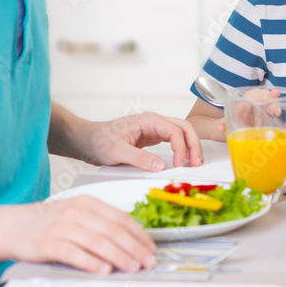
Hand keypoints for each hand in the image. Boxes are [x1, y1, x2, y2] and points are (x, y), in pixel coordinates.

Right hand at [5, 196, 155, 274]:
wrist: (11, 226)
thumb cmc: (46, 222)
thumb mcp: (75, 213)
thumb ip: (99, 222)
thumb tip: (129, 241)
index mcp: (87, 202)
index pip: (121, 218)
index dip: (139, 235)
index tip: (150, 248)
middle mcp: (77, 211)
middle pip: (113, 230)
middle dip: (134, 248)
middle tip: (147, 261)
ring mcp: (63, 227)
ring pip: (99, 242)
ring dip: (119, 257)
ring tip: (132, 267)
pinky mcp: (49, 244)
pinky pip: (76, 254)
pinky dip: (92, 263)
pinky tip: (104, 270)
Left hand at [80, 112, 203, 170]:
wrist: (88, 139)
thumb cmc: (99, 141)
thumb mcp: (117, 152)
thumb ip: (139, 158)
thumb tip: (161, 166)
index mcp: (148, 120)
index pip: (174, 131)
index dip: (181, 148)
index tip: (179, 165)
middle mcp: (154, 121)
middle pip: (184, 128)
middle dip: (193, 144)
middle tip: (197, 163)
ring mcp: (154, 128)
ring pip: (181, 132)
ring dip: (190, 146)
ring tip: (195, 162)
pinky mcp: (152, 136)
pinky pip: (173, 139)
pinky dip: (182, 148)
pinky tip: (184, 159)